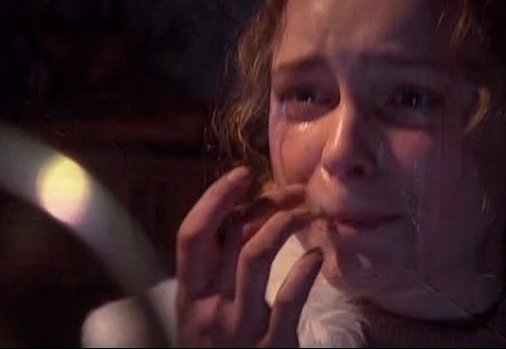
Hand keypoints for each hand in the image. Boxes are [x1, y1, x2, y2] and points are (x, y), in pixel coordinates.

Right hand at [176, 166, 321, 346]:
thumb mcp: (207, 310)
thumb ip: (218, 269)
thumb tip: (243, 216)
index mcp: (188, 295)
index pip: (191, 235)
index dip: (214, 199)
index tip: (242, 174)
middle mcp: (207, 308)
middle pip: (229, 239)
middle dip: (261, 204)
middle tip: (293, 191)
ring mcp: (239, 328)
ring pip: (255, 258)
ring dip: (284, 226)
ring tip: (308, 214)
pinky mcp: (272, 346)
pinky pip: (287, 301)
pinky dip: (304, 272)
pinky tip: (317, 257)